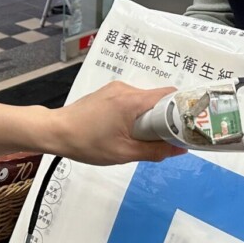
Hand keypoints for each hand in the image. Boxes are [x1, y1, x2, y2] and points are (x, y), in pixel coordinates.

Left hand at [48, 82, 185, 165]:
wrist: (55, 131)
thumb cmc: (87, 143)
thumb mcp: (124, 153)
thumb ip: (155, 151)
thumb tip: (181, 149)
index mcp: (132, 100)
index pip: (169, 95)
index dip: (182, 109)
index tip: (188, 124)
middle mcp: (125, 89)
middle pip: (157, 99)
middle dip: (164, 118)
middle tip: (166, 138)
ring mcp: (115, 89)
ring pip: (144, 101)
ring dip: (148, 118)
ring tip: (142, 139)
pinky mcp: (107, 94)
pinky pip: (131, 101)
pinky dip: (135, 115)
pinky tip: (127, 131)